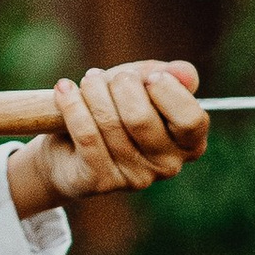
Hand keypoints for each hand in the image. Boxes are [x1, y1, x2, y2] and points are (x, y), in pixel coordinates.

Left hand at [6, 61, 207, 213]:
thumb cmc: (116, 109)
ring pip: (110, 123)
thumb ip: (169, 75)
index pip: (190, 119)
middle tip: (105, 77)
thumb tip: (184, 73)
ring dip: (93, 91)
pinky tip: (64, 89)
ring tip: (87, 81)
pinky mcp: (102, 181)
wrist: (69, 148)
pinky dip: (72, 105)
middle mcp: (168, 166)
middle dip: (120, 85)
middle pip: (141, 118)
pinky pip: (86, 135)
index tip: (147, 77)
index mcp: (189, 143)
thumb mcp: (144, 85)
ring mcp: (135, 178)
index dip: (167, 91)